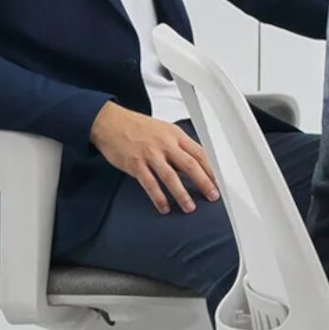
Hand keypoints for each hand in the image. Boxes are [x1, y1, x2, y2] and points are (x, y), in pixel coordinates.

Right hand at [89, 101, 218, 214]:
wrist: (109, 122)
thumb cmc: (135, 126)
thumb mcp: (162, 129)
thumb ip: (178, 145)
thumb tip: (195, 163)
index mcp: (174, 135)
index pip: (199, 153)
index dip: (212, 169)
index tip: (219, 182)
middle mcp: (164, 144)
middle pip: (190, 165)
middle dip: (204, 182)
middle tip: (212, 196)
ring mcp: (149, 154)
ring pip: (170, 176)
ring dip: (182, 194)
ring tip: (189, 207)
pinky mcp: (135, 163)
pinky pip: (149, 183)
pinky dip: (158, 197)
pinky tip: (164, 207)